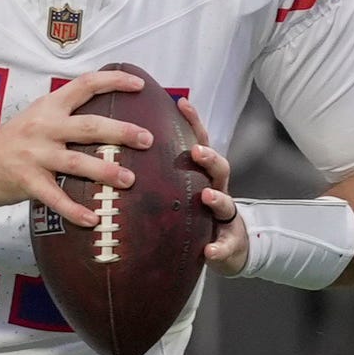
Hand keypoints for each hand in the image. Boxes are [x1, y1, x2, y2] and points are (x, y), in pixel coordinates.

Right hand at [0, 67, 149, 231]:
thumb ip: (65, 116)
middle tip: (147, 139)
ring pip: (77, 161)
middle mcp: (44, 127)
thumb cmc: (10, 142)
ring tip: (130, 180)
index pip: (84, 85)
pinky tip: (93, 219)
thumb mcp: (36, 118)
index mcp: (48, 107)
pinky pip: (56, 197)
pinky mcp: (26, 181)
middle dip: (121, 132)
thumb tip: (105, 122)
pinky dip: (75, 210)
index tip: (139, 85)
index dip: (113, 82)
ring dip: (106, 171)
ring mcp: (35, 155)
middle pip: (88, 126)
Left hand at [180, 93, 243, 272]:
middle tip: (196, 151)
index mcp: (203, 177)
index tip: (181, 103)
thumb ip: (162, 172)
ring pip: (226, 204)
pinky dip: (219, 248)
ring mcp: (225, 218)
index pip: (200, 143)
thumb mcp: (180, 191)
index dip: (194, 123)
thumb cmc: (195, 215)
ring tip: (206, 198)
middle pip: (220, 169)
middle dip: (210, 158)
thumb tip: (125, 146)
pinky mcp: (228, 244)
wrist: (226, 249)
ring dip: (217, 199)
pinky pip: (226, 246)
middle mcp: (217, 192)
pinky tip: (210, 251)